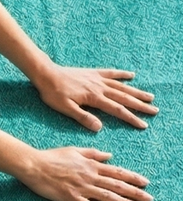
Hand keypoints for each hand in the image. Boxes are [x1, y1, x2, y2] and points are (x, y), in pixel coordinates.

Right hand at [19, 147, 152, 200]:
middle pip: (117, 185)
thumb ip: (93, 153)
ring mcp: (82, 188)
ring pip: (108, 196)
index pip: (117, 172)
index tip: (145, 183)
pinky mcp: (72, 198)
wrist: (34, 165)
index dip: (132, 177)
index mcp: (91, 165)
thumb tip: (110, 155)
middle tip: (150, 199)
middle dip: (135, 193)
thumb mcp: (74, 150)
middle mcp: (90, 176)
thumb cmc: (51, 156)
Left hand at [34, 64, 157, 131]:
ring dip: (136, 91)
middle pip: (124, 97)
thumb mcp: (66, 108)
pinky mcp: (92, 73)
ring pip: (121, 86)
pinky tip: (131, 75)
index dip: (131, 118)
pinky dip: (122, 74)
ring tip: (150, 96)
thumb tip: (99, 128)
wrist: (45, 74)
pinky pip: (110, 73)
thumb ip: (83, 117)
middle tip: (154, 110)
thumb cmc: (53, 93)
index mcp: (94, 98)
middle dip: (140, 105)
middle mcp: (99, 87)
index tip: (143, 124)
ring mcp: (97, 79)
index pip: (117, 110)